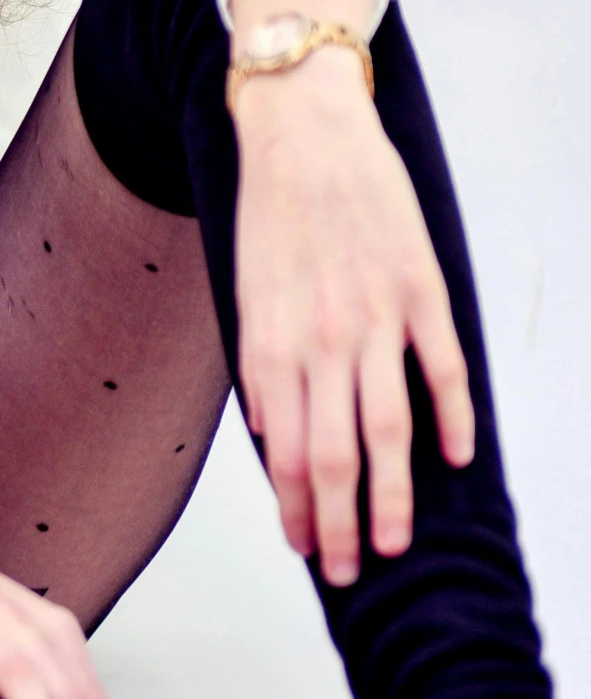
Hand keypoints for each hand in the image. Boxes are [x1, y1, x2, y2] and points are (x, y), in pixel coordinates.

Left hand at [233, 49, 474, 584]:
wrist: (303, 127)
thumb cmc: (270, 210)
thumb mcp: (243, 291)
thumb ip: (258, 364)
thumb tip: (268, 430)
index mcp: (271, 341)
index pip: (284, 452)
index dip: (294, 509)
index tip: (303, 548)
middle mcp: (321, 337)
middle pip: (334, 456)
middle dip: (337, 525)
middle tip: (346, 571)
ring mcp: (374, 314)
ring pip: (389, 428)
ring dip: (391, 495)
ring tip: (393, 541)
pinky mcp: (419, 287)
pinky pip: (442, 367)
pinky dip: (453, 418)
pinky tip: (457, 458)